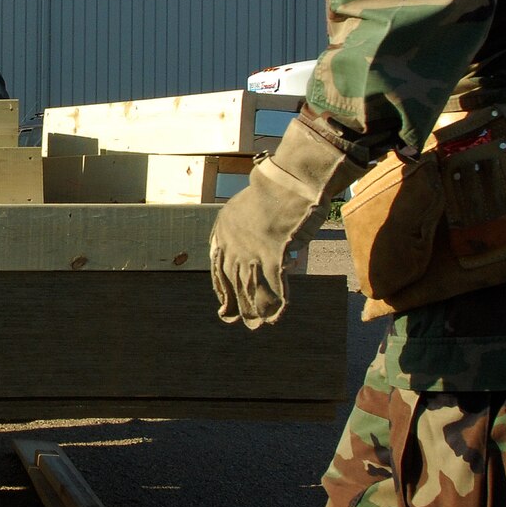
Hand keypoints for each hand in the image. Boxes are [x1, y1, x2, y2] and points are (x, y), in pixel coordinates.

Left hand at [210, 117, 366, 327]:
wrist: (288, 180)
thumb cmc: (275, 191)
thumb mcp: (250, 209)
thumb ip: (251, 232)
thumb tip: (262, 251)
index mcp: (222, 232)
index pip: (217, 267)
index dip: (222, 289)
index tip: (223, 304)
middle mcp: (231, 244)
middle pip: (233, 282)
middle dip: (237, 305)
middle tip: (239, 323)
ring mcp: (250, 251)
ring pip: (250, 289)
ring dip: (255, 310)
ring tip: (258, 325)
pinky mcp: (271, 256)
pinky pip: (274, 287)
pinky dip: (277, 304)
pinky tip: (278, 317)